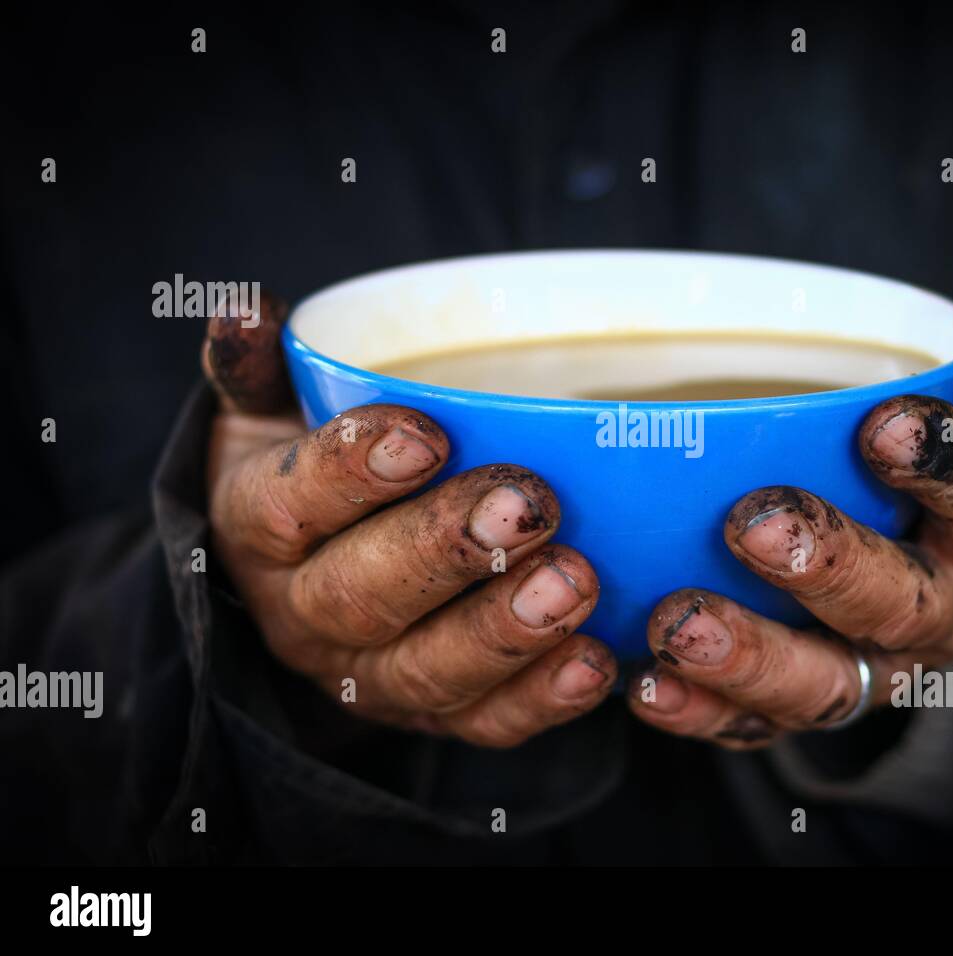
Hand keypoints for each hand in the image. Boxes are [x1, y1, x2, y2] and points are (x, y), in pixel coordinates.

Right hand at [202, 292, 615, 746]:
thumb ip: (257, 370)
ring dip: (504, 629)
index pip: (289, 503)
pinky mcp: (435, 716)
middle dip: (448, 550)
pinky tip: (597, 661)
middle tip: (528, 503)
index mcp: (257, 528)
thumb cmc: (307, 471)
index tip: (426, 435)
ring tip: (576, 580)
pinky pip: (483, 723)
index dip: (351, 471)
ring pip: (427, 669)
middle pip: (364, 594)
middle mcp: (305, 613)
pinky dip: (542, 699)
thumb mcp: (266, 413)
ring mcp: (371, 673)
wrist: (311, 576)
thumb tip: (243, 311)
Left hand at [628, 301, 952, 747]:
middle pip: (898, 608)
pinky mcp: (800, 709)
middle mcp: (938, 616)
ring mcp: (869, 672)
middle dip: (829, 569)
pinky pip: (754, 728)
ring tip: (680, 622)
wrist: (921, 564)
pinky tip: (647, 685)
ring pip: (824, 686)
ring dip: (751, 658)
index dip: (944, 469)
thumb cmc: (936, 470)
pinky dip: (700, 713)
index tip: (883, 426)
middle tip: (756, 522)